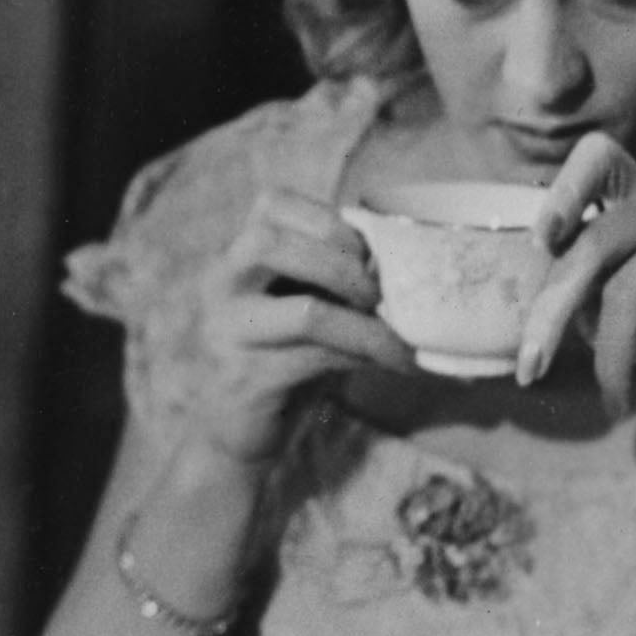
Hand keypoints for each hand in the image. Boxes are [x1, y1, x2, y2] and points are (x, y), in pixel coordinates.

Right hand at [182, 188, 415, 466]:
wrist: (233, 431)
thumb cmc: (280, 360)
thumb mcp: (301, 306)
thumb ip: (331, 277)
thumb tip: (414, 262)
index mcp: (236, 259)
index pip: (270, 204)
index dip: (330, 220)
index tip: (368, 252)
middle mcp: (220, 286)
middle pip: (271, 243)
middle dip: (341, 260)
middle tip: (378, 290)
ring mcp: (228, 333)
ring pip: (305, 311)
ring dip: (365, 321)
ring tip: (397, 335)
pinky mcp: (247, 379)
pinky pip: (319, 360)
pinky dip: (368, 357)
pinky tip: (399, 364)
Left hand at [518, 133, 635, 413]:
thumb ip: (593, 285)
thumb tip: (536, 322)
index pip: (598, 160)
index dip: (565, 192)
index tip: (543, 240)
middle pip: (591, 247)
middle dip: (551, 316)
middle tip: (528, 370)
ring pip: (626, 296)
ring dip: (614, 357)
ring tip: (614, 393)